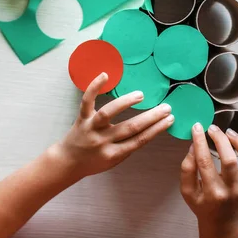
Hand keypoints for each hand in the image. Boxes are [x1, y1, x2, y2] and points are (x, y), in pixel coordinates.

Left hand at [50, 72, 174, 179]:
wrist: (67, 162)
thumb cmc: (94, 162)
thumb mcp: (114, 161)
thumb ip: (128, 147)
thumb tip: (149, 130)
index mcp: (114, 154)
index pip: (139, 141)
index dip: (156, 129)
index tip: (170, 119)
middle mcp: (103, 140)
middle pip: (130, 128)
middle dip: (151, 117)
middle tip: (166, 107)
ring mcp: (91, 128)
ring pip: (108, 113)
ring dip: (125, 102)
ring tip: (140, 95)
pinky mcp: (81, 118)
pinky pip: (87, 101)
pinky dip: (94, 87)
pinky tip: (105, 75)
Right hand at [180, 123, 237, 237]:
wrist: (222, 223)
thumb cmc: (203, 206)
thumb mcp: (187, 191)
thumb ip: (187, 169)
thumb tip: (193, 146)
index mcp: (213, 192)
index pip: (205, 162)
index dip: (200, 142)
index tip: (196, 128)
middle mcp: (232, 189)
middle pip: (230, 160)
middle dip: (220, 139)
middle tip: (212, 128)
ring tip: (229, 133)